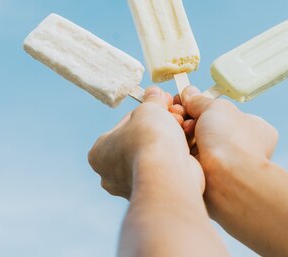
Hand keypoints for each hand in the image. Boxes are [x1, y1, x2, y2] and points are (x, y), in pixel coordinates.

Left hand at [88, 86, 203, 198]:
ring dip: (170, 139)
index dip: (146, 111)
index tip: (162, 103)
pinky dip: (177, 156)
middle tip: (175, 113)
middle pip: (140, 140)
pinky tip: (188, 143)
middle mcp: (111, 174)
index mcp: (99, 153)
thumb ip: (151, 100)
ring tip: (184, 125)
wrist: (168, 175)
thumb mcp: (149, 109)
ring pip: (154, 155)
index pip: (124, 124)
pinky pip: (166, 169)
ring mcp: (132, 187)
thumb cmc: (150, 140)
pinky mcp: (155, 194)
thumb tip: (154, 93)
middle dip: (159, 126)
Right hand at [178, 86, 278, 217]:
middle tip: (180, 113)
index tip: (188, 102)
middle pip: (208, 126)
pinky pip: (189, 156)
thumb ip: (200, 100)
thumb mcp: (215, 107)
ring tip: (179, 127)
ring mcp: (225, 163)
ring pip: (196, 141)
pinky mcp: (208, 175)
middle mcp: (242, 147)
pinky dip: (181, 148)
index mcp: (255, 129)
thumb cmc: (231, 140)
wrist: (225, 176)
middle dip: (190, 119)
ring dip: (184, 132)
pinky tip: (177, 143)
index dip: (205, 106)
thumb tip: (189, 94)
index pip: (226, 113)